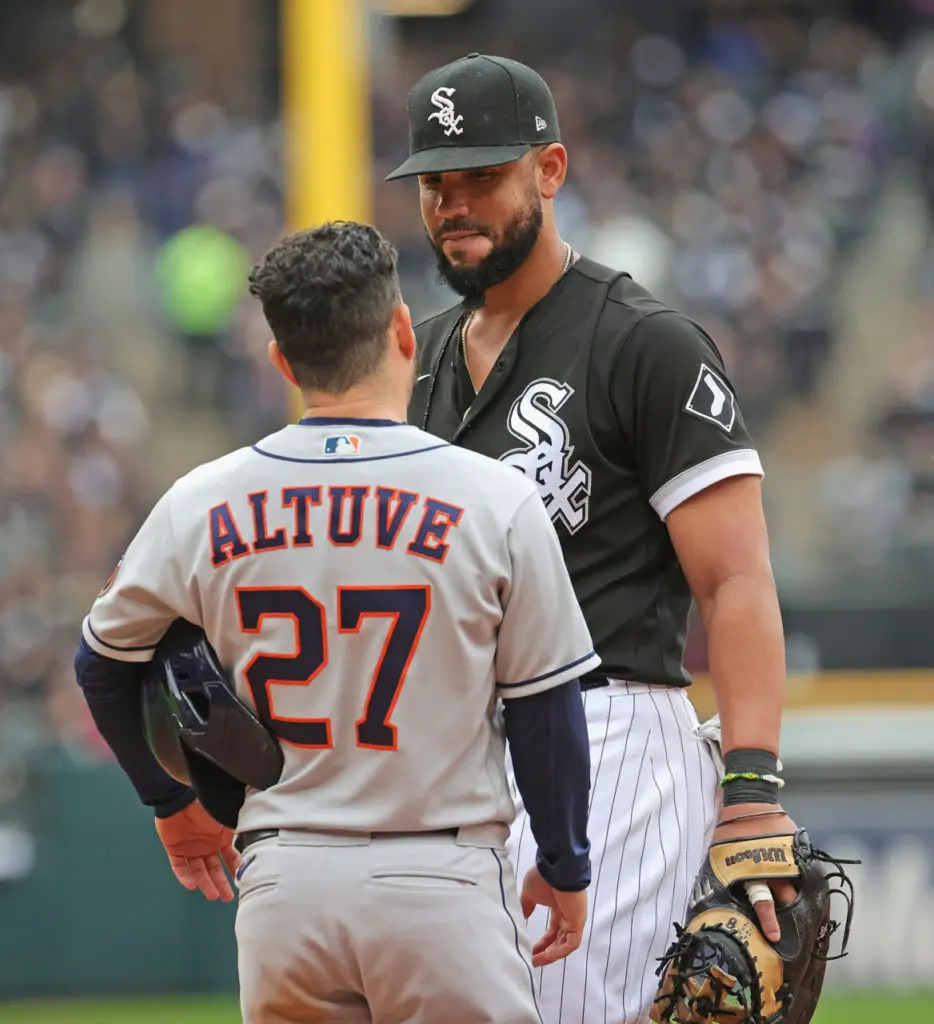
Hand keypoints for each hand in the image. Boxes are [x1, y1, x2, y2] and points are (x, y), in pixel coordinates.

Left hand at [154, 800, 240, 901]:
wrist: (181, 799)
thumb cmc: (206, 806)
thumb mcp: (228, 819)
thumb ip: (239, 831)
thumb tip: (255, 839)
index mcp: (221, 838)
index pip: (230, 858)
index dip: (235, 870)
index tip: (241, 882)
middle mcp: (208, 845)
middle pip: (215, 869)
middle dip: (221, 883)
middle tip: (227, 897)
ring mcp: (191, 848)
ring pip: (199, 871)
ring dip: (205, 883)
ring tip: (212, 895)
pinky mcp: (175, 849)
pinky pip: (179, 867)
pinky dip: (185, 877)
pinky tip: (191, 885)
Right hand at [519, 865, 587, 966]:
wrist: (555, 868)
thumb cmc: (543, 877)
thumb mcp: (529, 894)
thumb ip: (527, 907)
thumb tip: (522, 917)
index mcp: (558, 908)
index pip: (552, 932)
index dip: (541, 943)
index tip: (529, 951)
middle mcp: (567, 915)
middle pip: (558, 940)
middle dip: (544, 952)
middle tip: (531, 959)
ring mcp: (574, 919)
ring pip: (564, 944)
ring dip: (550, 954)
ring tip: (535, 961)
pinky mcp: (578, 922)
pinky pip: (571, 943)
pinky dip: (559, 951)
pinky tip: (546, 957)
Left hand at [713, 802, 797, 941]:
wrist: (747, 797)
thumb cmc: (730, 827)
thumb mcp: (724, 852)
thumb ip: (731, 873)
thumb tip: (725, 896)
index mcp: (748, 867)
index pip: (760, 899)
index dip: (768, 919)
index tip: (775, 937)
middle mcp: (770, 863)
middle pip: (785, 896)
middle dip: (788, 912)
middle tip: (790, 926)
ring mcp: (785, 854)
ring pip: (796, 883)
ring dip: (794, 893)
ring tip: (792, 898)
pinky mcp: (795, 845)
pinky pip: (801, 866)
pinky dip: (798, 874)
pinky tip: (795, 876)